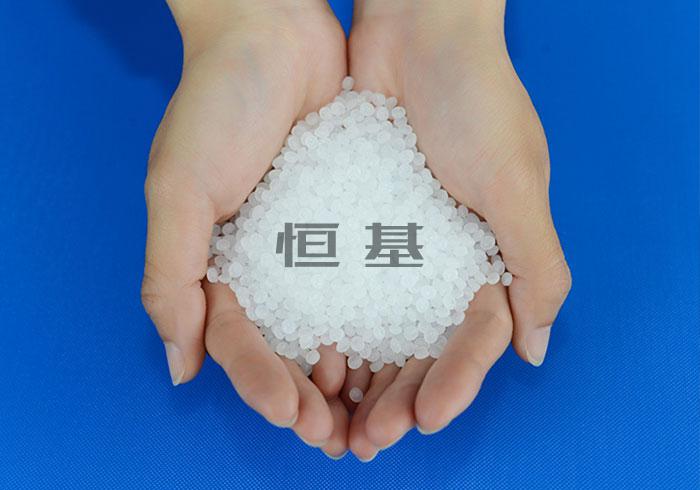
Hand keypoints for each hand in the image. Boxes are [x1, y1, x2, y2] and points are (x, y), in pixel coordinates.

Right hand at [141, 0, 350, 455]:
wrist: (272, 32)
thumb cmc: (215, 105)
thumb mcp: (177, 188)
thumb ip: (170, 276)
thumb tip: (180, 365)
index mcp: (219, 264)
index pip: (239, 342)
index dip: (262, 383)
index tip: (293, 416)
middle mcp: (268, 262)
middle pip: (289, 345)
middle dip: (313, 394)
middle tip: (343, 435)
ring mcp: (313, 242)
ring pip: (334, 321)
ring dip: (354, 369)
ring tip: (379, 408)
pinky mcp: (354, 214)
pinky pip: (370, 274)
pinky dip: (383, 312)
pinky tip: (405, 343)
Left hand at [345, 0, 571, 458]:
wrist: (418, 27)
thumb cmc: (478, 97)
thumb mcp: (518, 181)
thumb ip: (536, 265)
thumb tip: (535, 350)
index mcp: (492, 256)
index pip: (474, 340)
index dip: (452, 385)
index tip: (418, 420)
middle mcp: (443, 256)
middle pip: (421, 344)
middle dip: (395, 393)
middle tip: (361, 437)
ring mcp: (397, 240)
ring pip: (377, 323)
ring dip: (356, 370)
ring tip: (325, 409)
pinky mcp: (355, 216)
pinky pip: (340, 279)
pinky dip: (326, 317)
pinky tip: (304, 350)